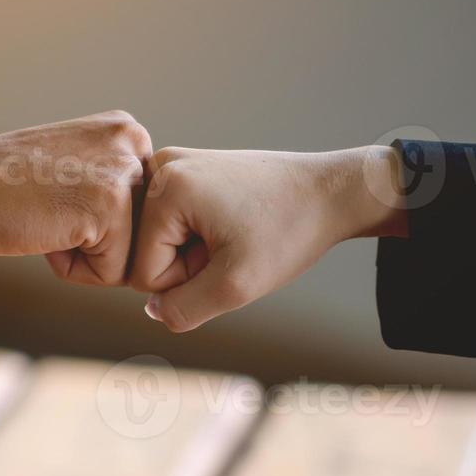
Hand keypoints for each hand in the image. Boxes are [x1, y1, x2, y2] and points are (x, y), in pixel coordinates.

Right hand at [0, 112, 152, 285]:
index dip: (96, 224)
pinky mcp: (110, 208)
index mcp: (126, 131)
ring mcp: (124, 172)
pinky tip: (42, 236)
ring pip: (131, 256)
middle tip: (47, 213)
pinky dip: (73, 270)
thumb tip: (149, 231)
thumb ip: (110, 181)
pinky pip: (112, 273)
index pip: (143, 209)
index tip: (54, 201)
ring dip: (85, 257)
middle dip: (97, 242)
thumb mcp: (70, 165)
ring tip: (45, 222)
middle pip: (143, 233)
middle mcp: (133, 142)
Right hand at [132, 146, 408, 331]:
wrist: (332, 192)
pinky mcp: (187, 169)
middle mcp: (160, 165)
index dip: (186, 280)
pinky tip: (230, 223)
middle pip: (146, 253)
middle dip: (187, 263)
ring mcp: (172, 164)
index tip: (227, 255)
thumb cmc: (291, 230)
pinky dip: (199, 234)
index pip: (143, 272)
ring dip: (193, 250)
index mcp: (165, 186)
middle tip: (232, 244)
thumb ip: (184, 309)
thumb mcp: (236, 286)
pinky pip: (173, 223)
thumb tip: (153, 311)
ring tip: (233, 233)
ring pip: (158, 240)